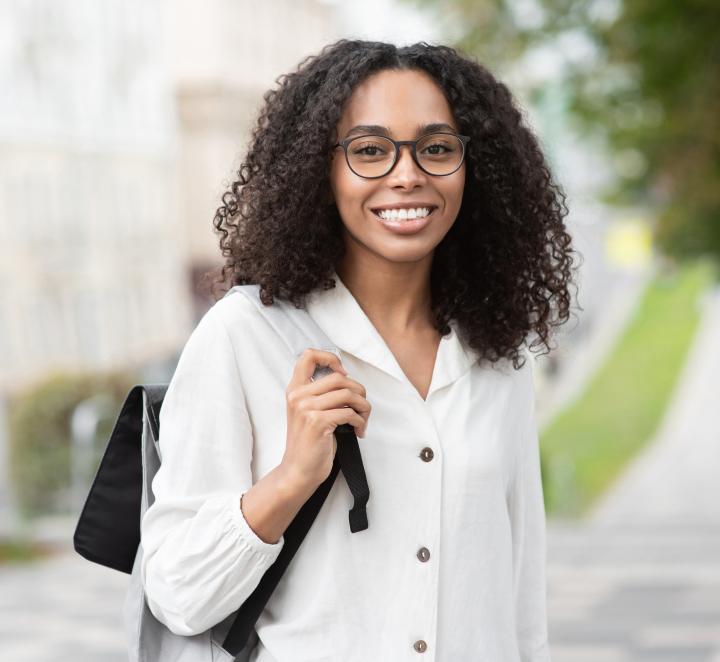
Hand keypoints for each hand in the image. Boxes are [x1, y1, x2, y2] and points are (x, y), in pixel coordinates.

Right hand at [280, 348, 370, 489]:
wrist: (297, 472)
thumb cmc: (308, 444)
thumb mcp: (307, 412)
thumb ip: (320, 394)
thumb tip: (348, 381)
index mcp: (295, 390)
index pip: (308, 355)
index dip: (330, 358)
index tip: (343, 373)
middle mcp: (298, 396)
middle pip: (339, 377)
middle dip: (359, 392)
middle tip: (361, 407)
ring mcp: (306, 408)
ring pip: (348, 394)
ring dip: (363, 408)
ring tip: (362, 420)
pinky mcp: (317, 422)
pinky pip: (349, 413)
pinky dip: (360, 421)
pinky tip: (358, 430)